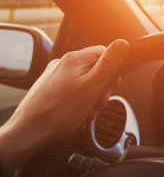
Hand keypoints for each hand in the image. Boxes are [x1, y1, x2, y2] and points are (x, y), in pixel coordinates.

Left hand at [0, 39, 128, 174]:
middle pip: (94, 71)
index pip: (104, 53)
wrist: (28, 132)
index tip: (112, 85)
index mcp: (75, 59)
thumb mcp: (93, 86)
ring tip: (84, 114)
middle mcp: (63, 64)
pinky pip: (72, 94)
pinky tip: (76, 116)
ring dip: (90, 100)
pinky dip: (78, 105)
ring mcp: (54, 77)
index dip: (112, 70)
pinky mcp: (49, 90)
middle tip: (97, 103)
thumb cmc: (59, 112)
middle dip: (100, 89)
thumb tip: (122, 44)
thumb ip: (109, 64)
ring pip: (83, 84)